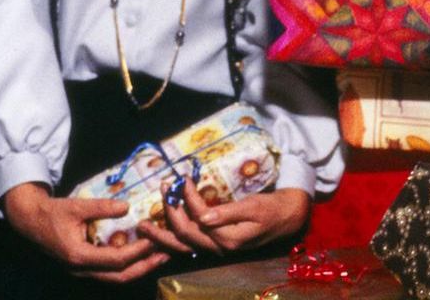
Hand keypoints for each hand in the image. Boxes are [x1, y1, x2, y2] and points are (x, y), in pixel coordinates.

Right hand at [1, 182, 169, 282]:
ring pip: (116, 277)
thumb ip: (101, 207)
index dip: (138, 250)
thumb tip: (126, 206)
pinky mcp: (84, 267)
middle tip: (166, 254)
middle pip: (120, 276)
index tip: (155, 238)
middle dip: (145, 267)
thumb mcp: (76, 206)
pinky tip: (141, 254)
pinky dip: (127, 265)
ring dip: (139, 268)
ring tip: (159, 256)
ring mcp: (82, 271)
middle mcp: (81, 269)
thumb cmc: (52, 213)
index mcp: (78, 256)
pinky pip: (110, 272)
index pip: (116, 259)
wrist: (30, 222)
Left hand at [140, 187, 310, 258]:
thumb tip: (203, 215)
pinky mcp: (212, 246)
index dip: (187, 198)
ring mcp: (214, 249)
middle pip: (184, 235)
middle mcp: (217, 248)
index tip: (183, 178)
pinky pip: (186, 247)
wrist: (285, 220)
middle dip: (168, 213)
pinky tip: (160, 234)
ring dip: (162, 234)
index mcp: (227, 239)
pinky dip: (171, 241)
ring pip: (181, 246)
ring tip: (145, 224)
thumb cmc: (270, 210)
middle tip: (161, 190)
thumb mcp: (253, 207)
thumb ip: (228, 213)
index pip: (198, 218)